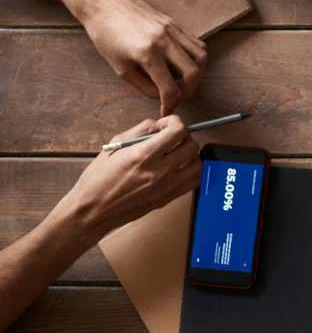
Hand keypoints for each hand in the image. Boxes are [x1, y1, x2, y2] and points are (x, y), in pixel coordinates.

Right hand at [51, 117, 200, 239]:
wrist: (93, 211)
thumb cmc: (97, 180)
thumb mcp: (113, 147)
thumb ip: (138, 131)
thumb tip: (157, 124)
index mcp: (143, 155)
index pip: (177, 131)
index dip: (175, 122)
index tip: (166, 124)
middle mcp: (159, 171)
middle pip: (191, 146)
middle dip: (183, 136)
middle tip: (171, 137)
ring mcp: (167, 187)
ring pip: (198, 164)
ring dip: (191, 154)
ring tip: (177, 152)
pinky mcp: (169, 198)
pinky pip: (193, 181)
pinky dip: (191, 170)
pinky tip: (179, 167)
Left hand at [70, 0, 207, 113]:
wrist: (103, 2)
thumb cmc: (104, 34)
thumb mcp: (118, 66)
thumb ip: (142, 85)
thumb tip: (160, 96)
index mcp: (147, 54)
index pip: (169, 88)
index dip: (170, 104)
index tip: (168, 110)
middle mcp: (164, 41)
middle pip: (193, 73)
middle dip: (189, 91)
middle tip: (180, 98)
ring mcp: (172, 30)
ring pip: (201, 56)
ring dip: (197, 74)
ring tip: (185, 81)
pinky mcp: (174, 23)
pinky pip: (196, 43)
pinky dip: (196, 57)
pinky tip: (184, 63)